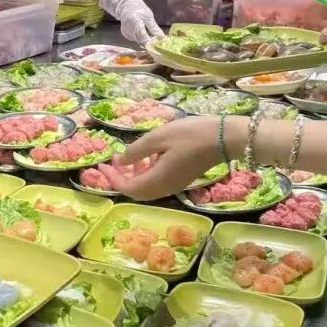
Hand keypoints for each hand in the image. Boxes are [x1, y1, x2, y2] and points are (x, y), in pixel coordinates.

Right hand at [99, 0, 164, 44]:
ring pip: (138, 41)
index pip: (143, 36)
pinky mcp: (125, 35)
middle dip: (148, 43)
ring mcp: (126, 32)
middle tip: (156, 42)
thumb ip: (154, 28)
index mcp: (135, 22)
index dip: (150, 42)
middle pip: (140, 41)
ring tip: (149, 35)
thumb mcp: (149, 17)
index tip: (156, 45)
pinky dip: (139, 38)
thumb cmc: (139, 10)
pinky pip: (134, 39)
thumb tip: (161, 38)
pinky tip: (141, 32)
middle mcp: (129, 29)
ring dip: (144, 40)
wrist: (126, 7)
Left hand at [102, 119, 223, 200]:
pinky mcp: (181, 180)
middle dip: (120, 177)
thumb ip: (136, 151)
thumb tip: (121, 161)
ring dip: (133, 175)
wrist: (224, 138)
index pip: (127, 188)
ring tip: (129, 157)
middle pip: (135, 192)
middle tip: (113, 160)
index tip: (102, 163)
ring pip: (146, 188)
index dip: (112, 177)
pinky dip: (146, 173)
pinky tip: (148, 157)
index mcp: (157, 180)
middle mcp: (164, 188)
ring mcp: (174, 185)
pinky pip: (157, 183)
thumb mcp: (158, 137)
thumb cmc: (190, 135)